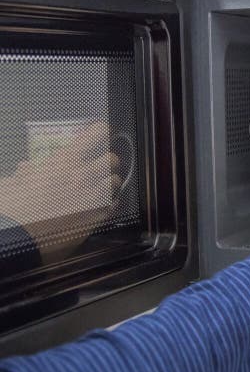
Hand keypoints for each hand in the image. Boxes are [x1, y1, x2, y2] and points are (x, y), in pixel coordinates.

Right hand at [0, 123, 121, 263]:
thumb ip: (23, 174)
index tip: (101, 131)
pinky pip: (113, 204)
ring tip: (100, 184)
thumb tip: (27, 168)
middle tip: (100, 163)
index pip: (96, 135)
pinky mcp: (97, 218)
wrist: (16, 240)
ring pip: (115, 181)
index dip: (100, 131)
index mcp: (64, 162)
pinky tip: (100, 204)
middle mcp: (84, 176)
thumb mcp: (11, 184)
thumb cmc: (11, 208)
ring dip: (109, 181)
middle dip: (107, 159)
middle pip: (112, 159)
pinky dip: (109, 202)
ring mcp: (93, 197)